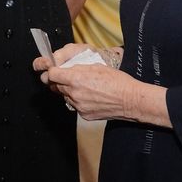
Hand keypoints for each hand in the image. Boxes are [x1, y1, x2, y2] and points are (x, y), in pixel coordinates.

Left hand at [35, 44, 168, 126]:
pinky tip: (91, 97)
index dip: (53, 71)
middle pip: (56, 86)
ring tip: (84, 87)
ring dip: (69, 91)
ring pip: (65, 97)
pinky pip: (75, 106)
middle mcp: (74, 93)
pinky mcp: (83, 115)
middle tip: (69, 78)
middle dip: (60, 81)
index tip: (55, 70)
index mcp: (75, 79)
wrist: (130, 100)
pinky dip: (79, 101)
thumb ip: (78, 68)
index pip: (51, 75)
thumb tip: (67, 69)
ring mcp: (78, 106)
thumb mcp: (96, 66)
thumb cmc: (117, 81)